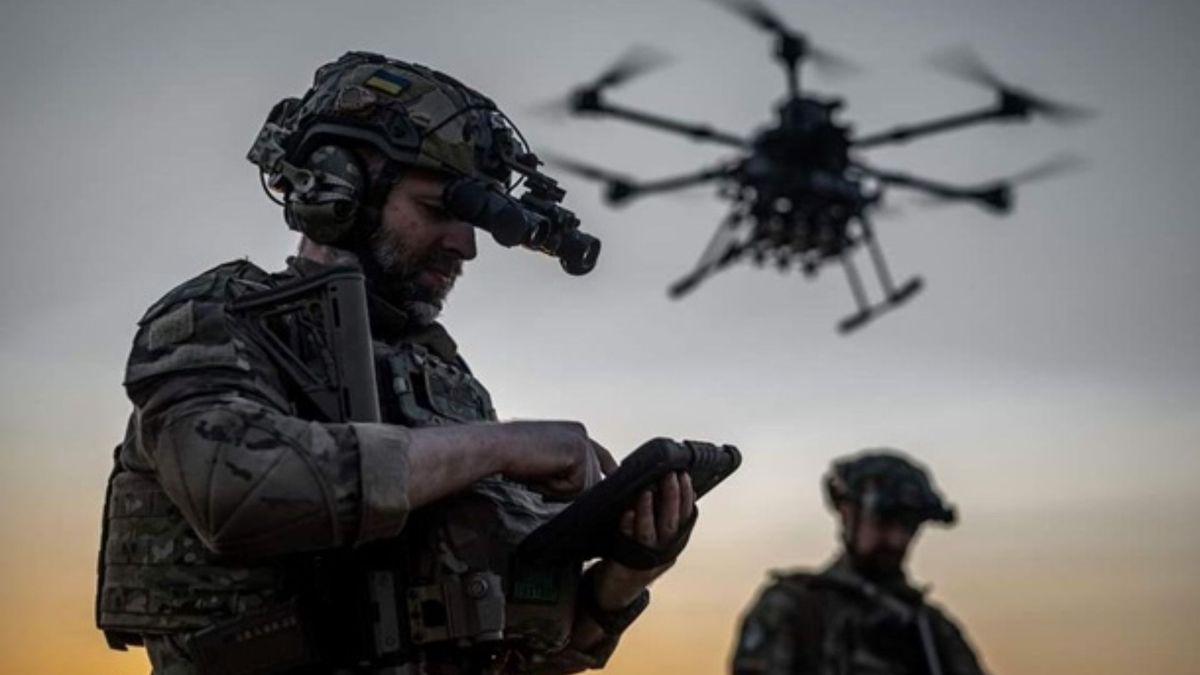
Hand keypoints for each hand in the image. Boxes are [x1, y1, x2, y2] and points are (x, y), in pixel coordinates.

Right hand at [495, 421, 616, 498]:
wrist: (495, 446)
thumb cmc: (511, 456)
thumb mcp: (546, 461)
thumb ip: (566, 467)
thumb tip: (584, 488)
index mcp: (575, 432)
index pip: (601, 456)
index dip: (608, 472)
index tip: (613, 481)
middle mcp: (582, 433)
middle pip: (593, 479)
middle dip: (568, 489)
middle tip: (540, 476)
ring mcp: (582, 441)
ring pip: (585, 487)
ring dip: (559, 490)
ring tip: (538, 473)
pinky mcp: (578, 452)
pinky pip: (576, 488)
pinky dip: (555, 488)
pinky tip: (539, 472)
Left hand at [592, 471, 696, 610]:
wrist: (616, 592)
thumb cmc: (635, 558)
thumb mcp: (654, 540)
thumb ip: (662, 519)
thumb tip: (669, 488)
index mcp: (674, 543)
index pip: (686, 516)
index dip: (686, 496)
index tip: (684, 475)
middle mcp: (664, 552)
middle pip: (671, 523)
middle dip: (672, 497)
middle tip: (669, 475)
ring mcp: (646, 559)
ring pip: (651, 533)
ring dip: (649, 511)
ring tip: (647, 491)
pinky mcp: (626, 563)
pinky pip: (627, 543)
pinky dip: (628, 527)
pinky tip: (627, 514)